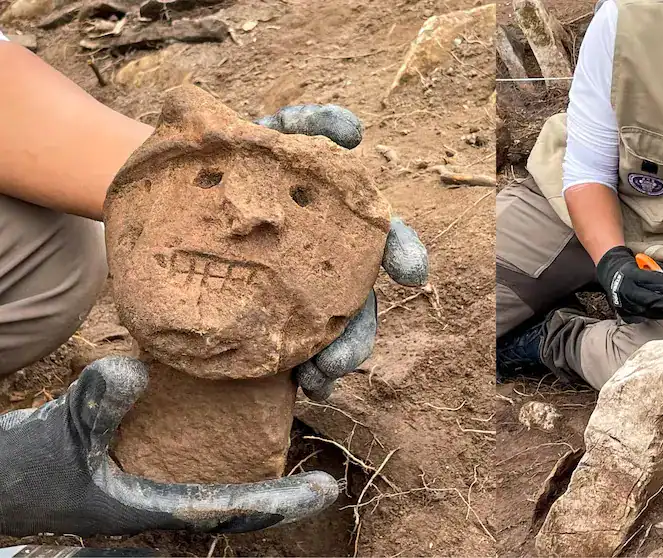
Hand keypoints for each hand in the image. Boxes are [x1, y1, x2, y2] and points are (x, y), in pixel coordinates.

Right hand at [0, 357, 338, 536]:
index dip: (282, 502)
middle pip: (239, 500)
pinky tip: (239, 413)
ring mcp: (158, 488)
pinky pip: (198, 464)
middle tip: (324, 471)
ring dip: (258, 461)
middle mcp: (165, 501)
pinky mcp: (147, 469)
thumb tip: (133, 365)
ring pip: (222, 483)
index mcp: (154, 509)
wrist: (4, 483)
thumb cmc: (28, 469)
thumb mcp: (60, 432)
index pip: (232, 509)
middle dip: (282, 493)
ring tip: (294, 424)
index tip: (326, 490)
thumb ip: (94, 404)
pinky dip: (224, 444)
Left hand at [253, 104, 429, 400]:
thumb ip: (313, 125)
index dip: (405, 253)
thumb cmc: (240, 158)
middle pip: (358, 304)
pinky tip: (299, 384)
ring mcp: (299, 295)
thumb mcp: (270, 133)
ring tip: (320, 378)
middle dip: (359, 334)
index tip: (412, 273)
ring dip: (332, 360)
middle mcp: (331, 264)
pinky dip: (302, 371)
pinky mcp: (266, 317)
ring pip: (329, 335)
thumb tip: (353, 130)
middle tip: (346, 356)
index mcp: (342, 224)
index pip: (386, 239)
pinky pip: (290, 351)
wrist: (180, 190)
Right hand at [595, 246, 662, 321]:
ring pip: (649, 311)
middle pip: (651, 299)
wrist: (612, 276)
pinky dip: (660, 316)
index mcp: (630, 274)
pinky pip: (645, 317)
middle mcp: (626, 290)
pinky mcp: (625, 313)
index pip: (651, 279)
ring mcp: (625, 303)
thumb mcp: (645, 264)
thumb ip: (662, 271)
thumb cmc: (634, 269)